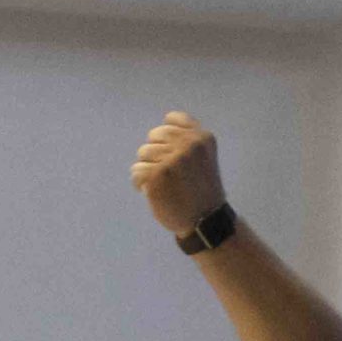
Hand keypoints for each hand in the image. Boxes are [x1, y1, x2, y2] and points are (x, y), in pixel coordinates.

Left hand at [131, 111, 226, 234]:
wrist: (204, 221)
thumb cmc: (201, 190)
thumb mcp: (203, 157)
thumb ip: (187, 141)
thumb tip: (160, 131)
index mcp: (202, 137)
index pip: (171, 120)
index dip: (165, 138)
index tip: (171, 155)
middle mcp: (189, 145)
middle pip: (154, 136)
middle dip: (155, 153)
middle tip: (164, 173)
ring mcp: (173, 159)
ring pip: (143, 152)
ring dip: (146, 168)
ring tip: (158, 183)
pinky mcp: (158, 175)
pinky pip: (137, 170)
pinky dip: (139, 182)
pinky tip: (149, 190)